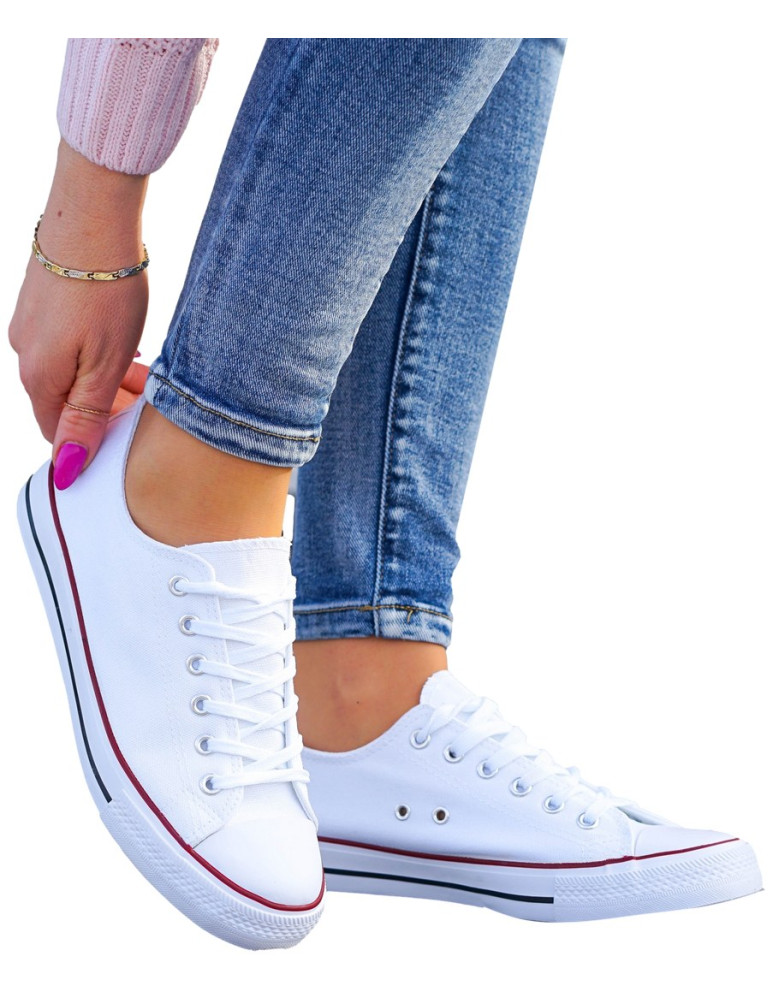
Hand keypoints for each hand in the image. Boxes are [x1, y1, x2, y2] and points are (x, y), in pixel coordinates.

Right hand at [8, 141, 149, 487]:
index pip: (59, 433)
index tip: (131, 429)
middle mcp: (25, 353)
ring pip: (69, 371)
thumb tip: (67, 466)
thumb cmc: (107, 293)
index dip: (95, 439)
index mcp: (38, 378)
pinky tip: (122, 340)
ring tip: (142, 368)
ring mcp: (28, 325)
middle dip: (104, 407)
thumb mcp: (105, 366)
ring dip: (103, 378)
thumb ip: (85, 417)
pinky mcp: (39, 302)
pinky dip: (95, 351)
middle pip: (64, 402)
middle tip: (145, 395)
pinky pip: (66, 343)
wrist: (93, 217)